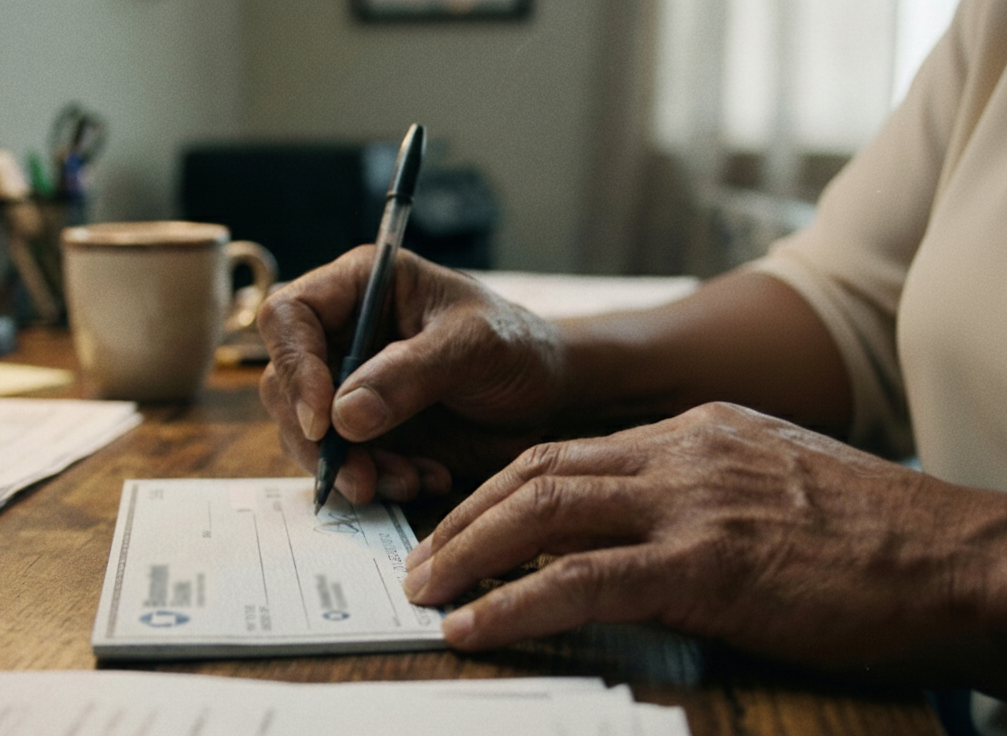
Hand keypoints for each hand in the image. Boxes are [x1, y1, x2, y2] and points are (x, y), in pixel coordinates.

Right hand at [257, 247, 564, 504]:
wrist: (548, 393)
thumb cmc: (517, 346)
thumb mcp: (474, 347)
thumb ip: (411, 374)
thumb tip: (343, 416)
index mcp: (360, 285)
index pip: (288, 316)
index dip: (294, 367)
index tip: (323, 420)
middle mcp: (342, 333)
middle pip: (283, 383)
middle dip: (317, 438)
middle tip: (360, 477)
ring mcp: (349, 385)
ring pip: (307, 433)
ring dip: (349, 468)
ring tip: (406, 482)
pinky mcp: (365, 430)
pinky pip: (344, 463)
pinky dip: (377, 481)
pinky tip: (424, 479)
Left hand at [403, 402, 1006, 689]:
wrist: (958, 556)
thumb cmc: (878, 535)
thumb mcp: (777, 485)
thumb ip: (704, 490)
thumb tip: (639, 526)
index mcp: (696, 432)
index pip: (569, 451)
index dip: (501, 488)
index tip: (464, 521)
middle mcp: (682, 453)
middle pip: (538, 471)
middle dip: (465, 515)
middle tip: (421, 558)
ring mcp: (692, 503)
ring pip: (544, 511)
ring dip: (469, 552)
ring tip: (427, 591)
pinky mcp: (708, 564)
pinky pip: (583, 579)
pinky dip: (516, 602)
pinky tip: (474, 625)